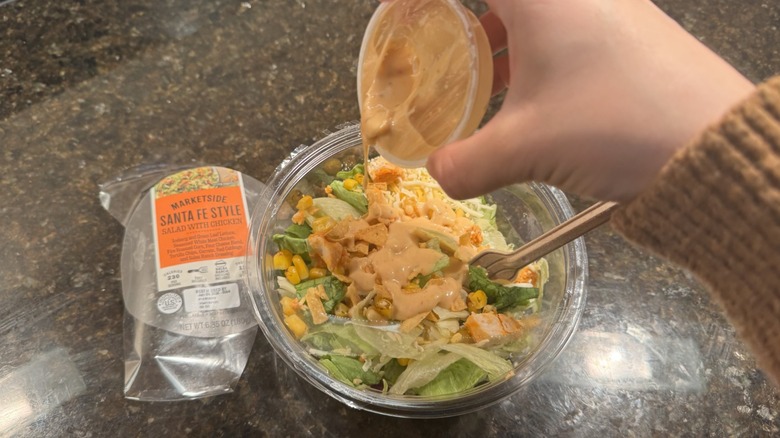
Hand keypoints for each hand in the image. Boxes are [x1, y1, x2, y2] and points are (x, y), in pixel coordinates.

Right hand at [426, 0, 754, 200]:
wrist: (714, 146)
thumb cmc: (616, 126)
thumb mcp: (527, 148)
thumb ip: (467, 163)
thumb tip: (437, 175)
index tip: (399, 8)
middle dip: (460, 15)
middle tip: (434, 40)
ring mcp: (606, 7)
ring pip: (534, 10)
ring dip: (497, 33)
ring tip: (474, 72)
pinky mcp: (626, 31)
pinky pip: (561, 26)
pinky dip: (530, 50)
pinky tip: (521, 93)